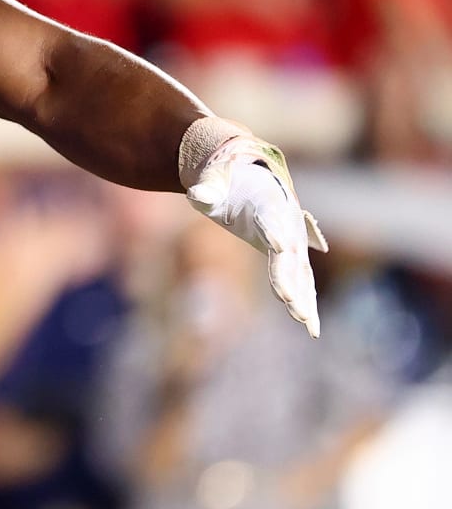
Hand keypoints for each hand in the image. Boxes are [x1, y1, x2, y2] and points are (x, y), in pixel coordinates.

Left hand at [185, 135, 327, 336]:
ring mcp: (293, 241)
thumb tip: (196, 195)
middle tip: (289, 300)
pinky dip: (308, 304)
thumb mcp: (213, 181)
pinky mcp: (293, 258)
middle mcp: (287, 223)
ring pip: (301, 272)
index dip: (273, 230)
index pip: (270, 218)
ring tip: (305, 321)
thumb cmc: (227, 182)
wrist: (251, 179)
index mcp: (268, 201)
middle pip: (289, 252)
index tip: (277, 246)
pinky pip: (303, 283)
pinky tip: (312, 329)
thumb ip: (208, 188)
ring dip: (303, 297)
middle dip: (289, 276)